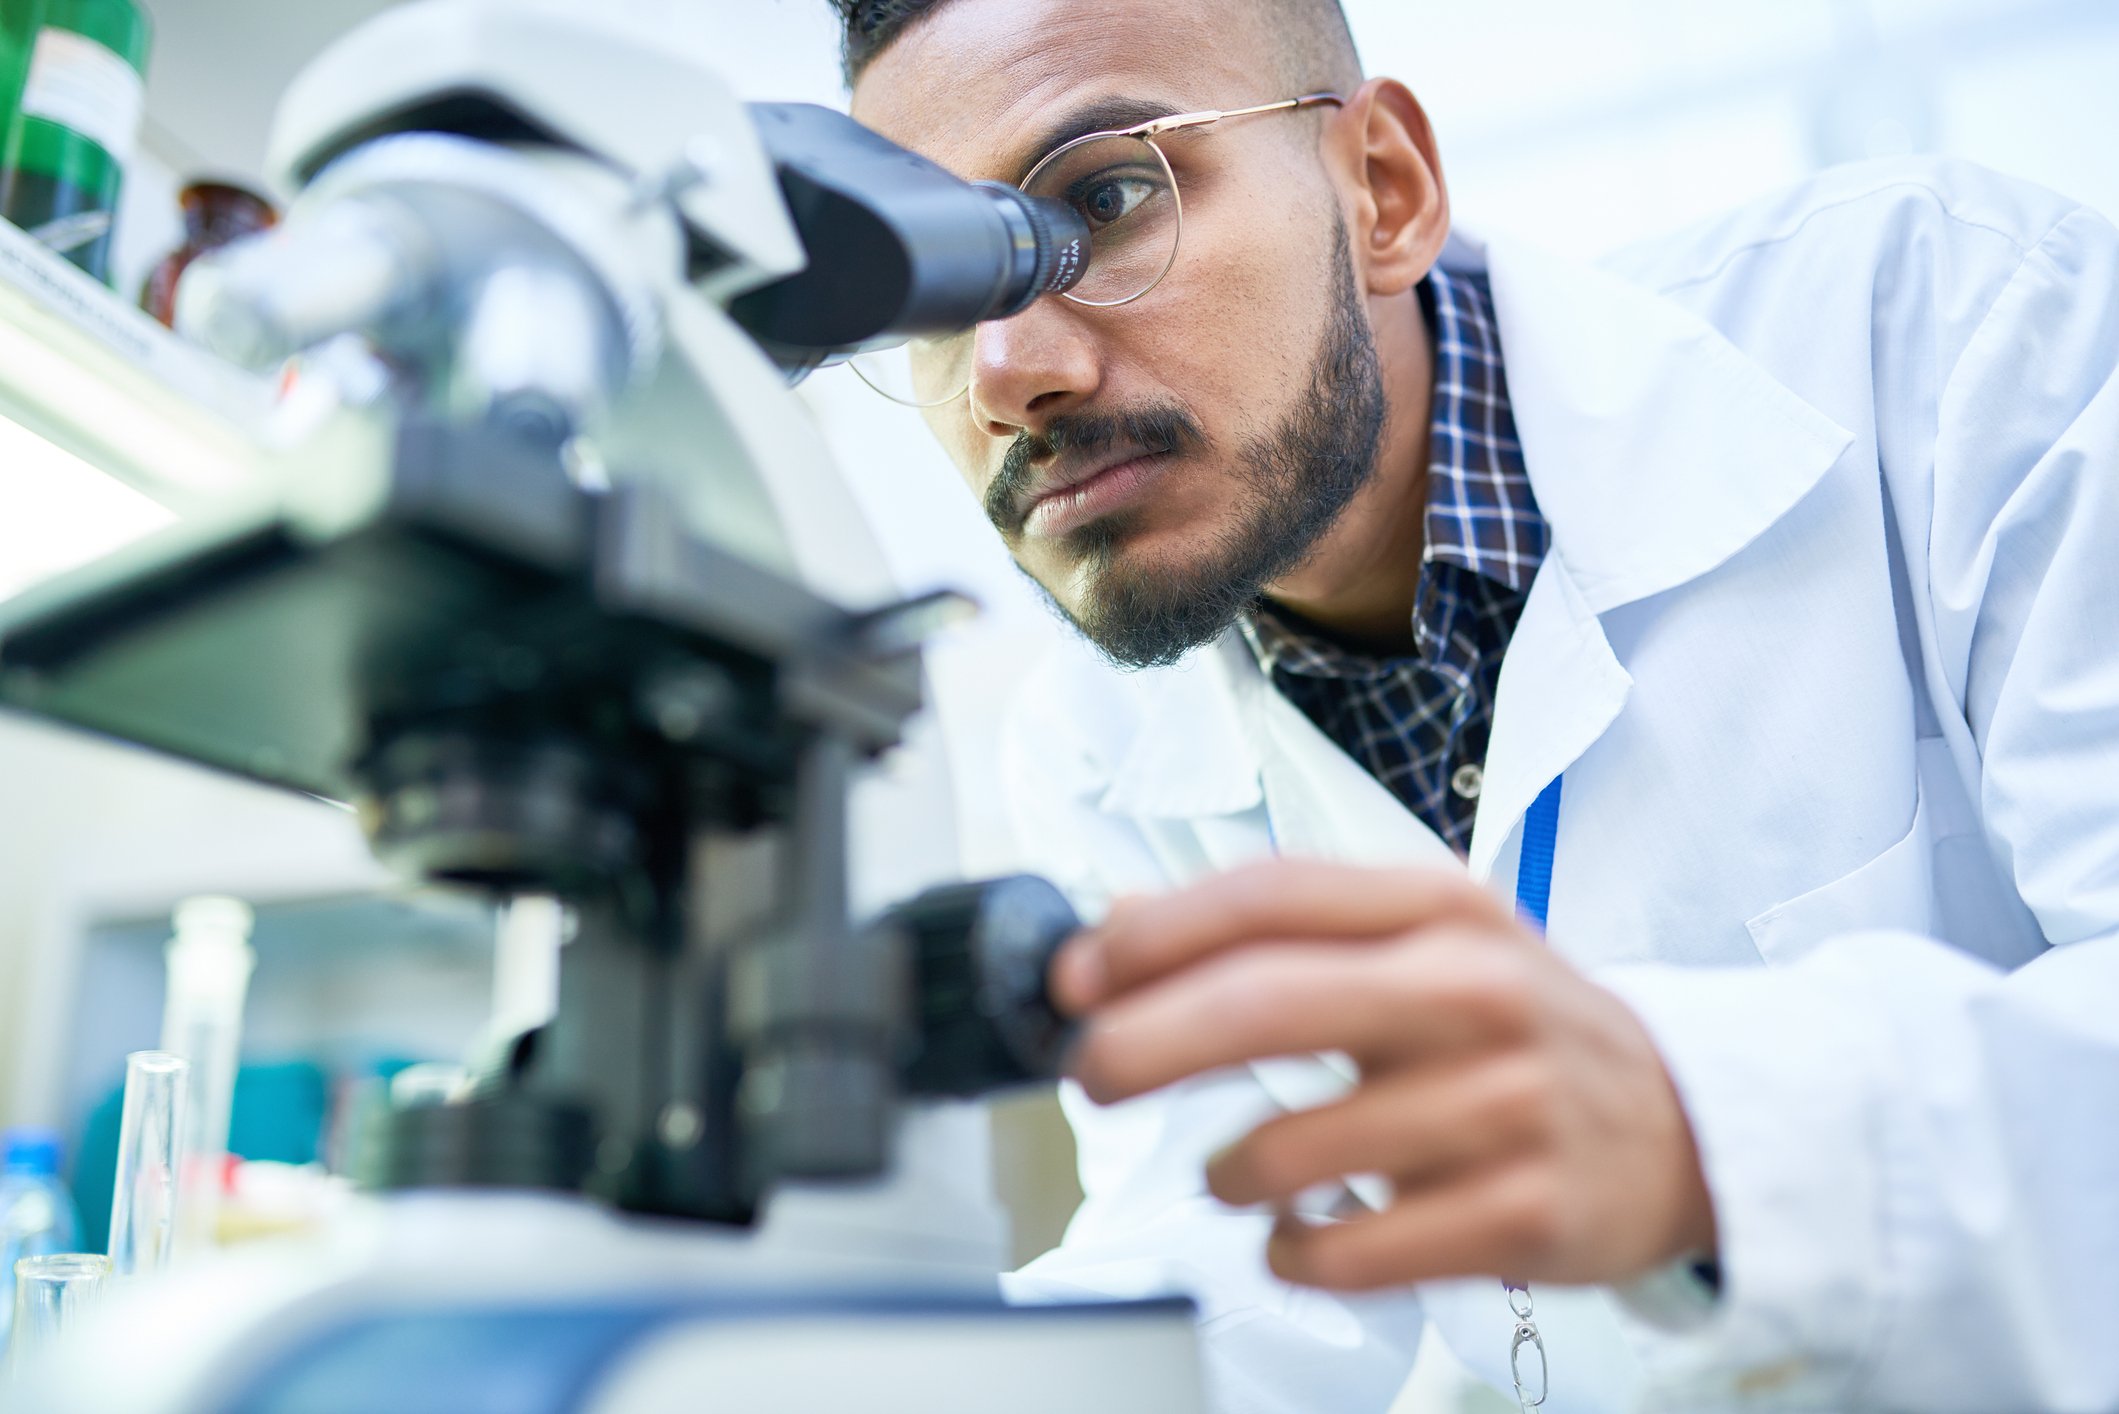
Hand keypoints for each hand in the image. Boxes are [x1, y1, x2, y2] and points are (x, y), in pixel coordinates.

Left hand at [1051, 858, 1716, 1290]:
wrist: (1686, 1124)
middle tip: (1090, 1074)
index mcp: (1440, 908)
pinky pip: (1353, 1248)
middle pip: (1268, 1004)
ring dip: (1226, 1171)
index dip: (1154, 934)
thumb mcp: (1423, 942)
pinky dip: (1291, 1250)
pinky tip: (1294, 1236)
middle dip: (1146, 1042)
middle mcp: (1475, 991)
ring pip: (1297, 1146)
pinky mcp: (1524, 1212)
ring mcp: (1505, 1104)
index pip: (1271, 897)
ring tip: (1230, 1173)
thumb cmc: (1517, 1027)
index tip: (1077, 977)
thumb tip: (1120, 925)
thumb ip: (1284, 928)